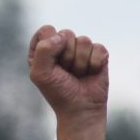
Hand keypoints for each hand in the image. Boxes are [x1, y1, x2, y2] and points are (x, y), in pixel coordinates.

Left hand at [28, 25, 109, 139]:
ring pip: (84, 40)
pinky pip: (98, 48)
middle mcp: (62, 45)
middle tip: (66, 72)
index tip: (51, 64)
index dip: (50, 46)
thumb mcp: (40, 73)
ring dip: (80, 63)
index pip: (47, 30)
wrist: (80, 109)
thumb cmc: (58, 92)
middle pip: (66, 33)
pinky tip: (91, 73)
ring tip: (78, 74)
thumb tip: (63, 36)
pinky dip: (94, 64)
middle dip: (66, 56)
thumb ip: (43, 50)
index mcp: (43, 47)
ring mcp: (81, 49)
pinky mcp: (99, 54)